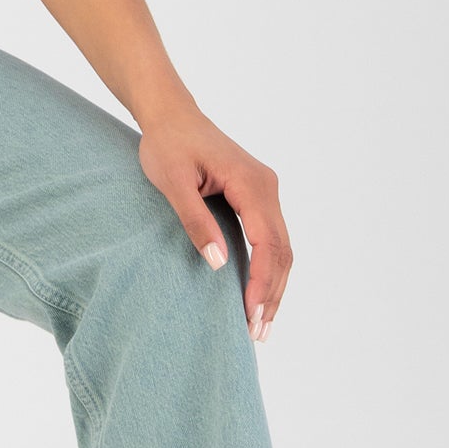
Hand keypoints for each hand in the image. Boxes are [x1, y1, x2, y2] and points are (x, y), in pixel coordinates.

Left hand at [134, 101, 290, 340]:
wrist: (170, 115)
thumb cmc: (166, 144)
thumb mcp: (172, 182)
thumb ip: (195, 221)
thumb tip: (219, 263)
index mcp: (251, 183)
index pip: (267, 242)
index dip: (262, 282)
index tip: (251, 313)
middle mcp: (267, 187)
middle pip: (282, 250)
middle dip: (272, 293)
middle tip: (258, 332)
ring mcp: (265, 191)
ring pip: (282, 247)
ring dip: (274, 285)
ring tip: (262, 324)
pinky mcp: (257, 196)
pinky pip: (271, 238)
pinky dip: (269, 268)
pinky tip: (259, 293)